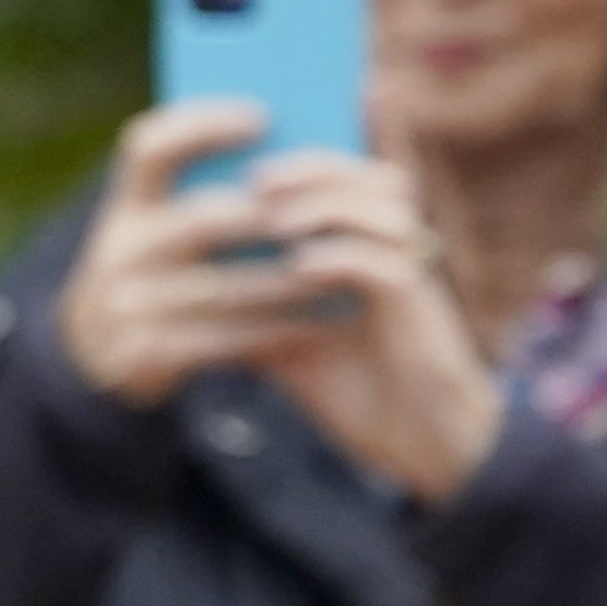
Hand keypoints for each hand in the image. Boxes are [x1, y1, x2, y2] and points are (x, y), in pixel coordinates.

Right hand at [47, 106, 311, 404]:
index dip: (201, 124)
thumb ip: (207, 184)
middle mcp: (120, 248)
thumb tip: (288, 125)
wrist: (93, 351)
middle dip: (267, 214)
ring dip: (286, 281)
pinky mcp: (143, 353)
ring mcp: (128, 303)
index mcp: (128, 204)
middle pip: (199, 220)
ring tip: (340, 271)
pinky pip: (221, 340)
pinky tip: (318, 323)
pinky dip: (275, 330)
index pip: (150, 146)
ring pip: (221, 289)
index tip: (263, 116)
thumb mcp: (160, 223)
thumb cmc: (159, 267)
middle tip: (328, 211)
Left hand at [234, 151, 507, 499]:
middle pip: (372, 178)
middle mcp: (400, 254)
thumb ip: (254, 309)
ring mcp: (413, 279)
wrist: (413, 443)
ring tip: (275, 217)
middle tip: (258, 179)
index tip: (246, 164)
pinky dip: (341, 258)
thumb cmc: (355, 390)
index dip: (309, 161)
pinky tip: (299, 266)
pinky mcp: (419, 313)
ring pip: (385, 210)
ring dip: (327, 205)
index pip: (351, 179)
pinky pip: (386, 268)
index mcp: (374, 250)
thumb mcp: (289, 342)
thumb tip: (187, 287)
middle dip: (314, 168)